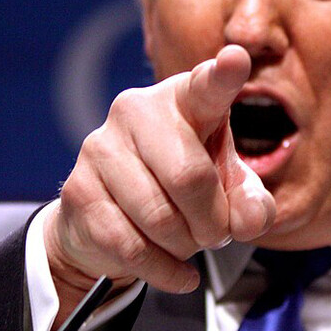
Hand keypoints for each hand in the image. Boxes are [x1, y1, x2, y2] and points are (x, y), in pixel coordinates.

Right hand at [44, 45, 275, 314]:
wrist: (107, 223)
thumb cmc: (181, 192)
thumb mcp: (228, 194)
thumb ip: (252, 205)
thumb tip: (247, 220)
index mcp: (184, 99)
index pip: (207, 86)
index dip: (224, 75)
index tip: (237, 59)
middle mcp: (137, 110)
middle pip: (190, 176)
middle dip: (211, 221)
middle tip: (214, 234)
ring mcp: (101, 146)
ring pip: (159, 216)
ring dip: (184, 246)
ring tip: (186, 242)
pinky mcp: (78, 189)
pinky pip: (131, 245)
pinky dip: (163, 270)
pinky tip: (175, 271)